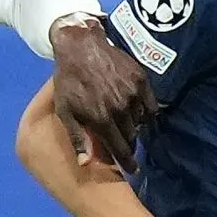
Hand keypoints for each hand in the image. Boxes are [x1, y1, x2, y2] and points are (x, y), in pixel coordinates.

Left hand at [49, 18, 156, 172]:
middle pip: (132, 137)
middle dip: (129, 144)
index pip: (120, 149)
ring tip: (127, 125)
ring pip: (140, 122)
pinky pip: (150, 105)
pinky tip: (137, 111)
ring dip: (135, 127)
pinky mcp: (141, 80)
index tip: (132, 170)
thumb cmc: (69, 81)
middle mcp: (120, 109)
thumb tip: (86, 164)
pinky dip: (146, 111)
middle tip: (125, 145)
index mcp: (101, 119)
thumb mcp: (66, 111)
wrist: (80, 47)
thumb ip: (78, 138)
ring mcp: (132, 94)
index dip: (127, 162)